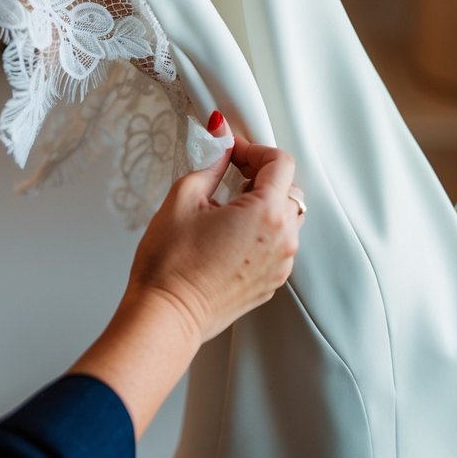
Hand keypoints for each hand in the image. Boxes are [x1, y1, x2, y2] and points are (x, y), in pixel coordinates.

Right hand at [68, 118, 303, 438]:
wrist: (167, 315)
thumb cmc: (171, 263)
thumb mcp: (184, 196)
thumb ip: (211, 162)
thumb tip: (221, 142)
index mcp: (266, 213)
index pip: (281, 162)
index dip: (255, 150)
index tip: (232, 153)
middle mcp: (283, 240)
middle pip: (289, 189)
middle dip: (262, 175)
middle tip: (230, 173)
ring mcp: (280, 265)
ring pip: (287, 218)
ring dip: (265, 204)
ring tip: (227, 205)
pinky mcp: (271, 283)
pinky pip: (278, 245)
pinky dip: (262, 231)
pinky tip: (228, 233)